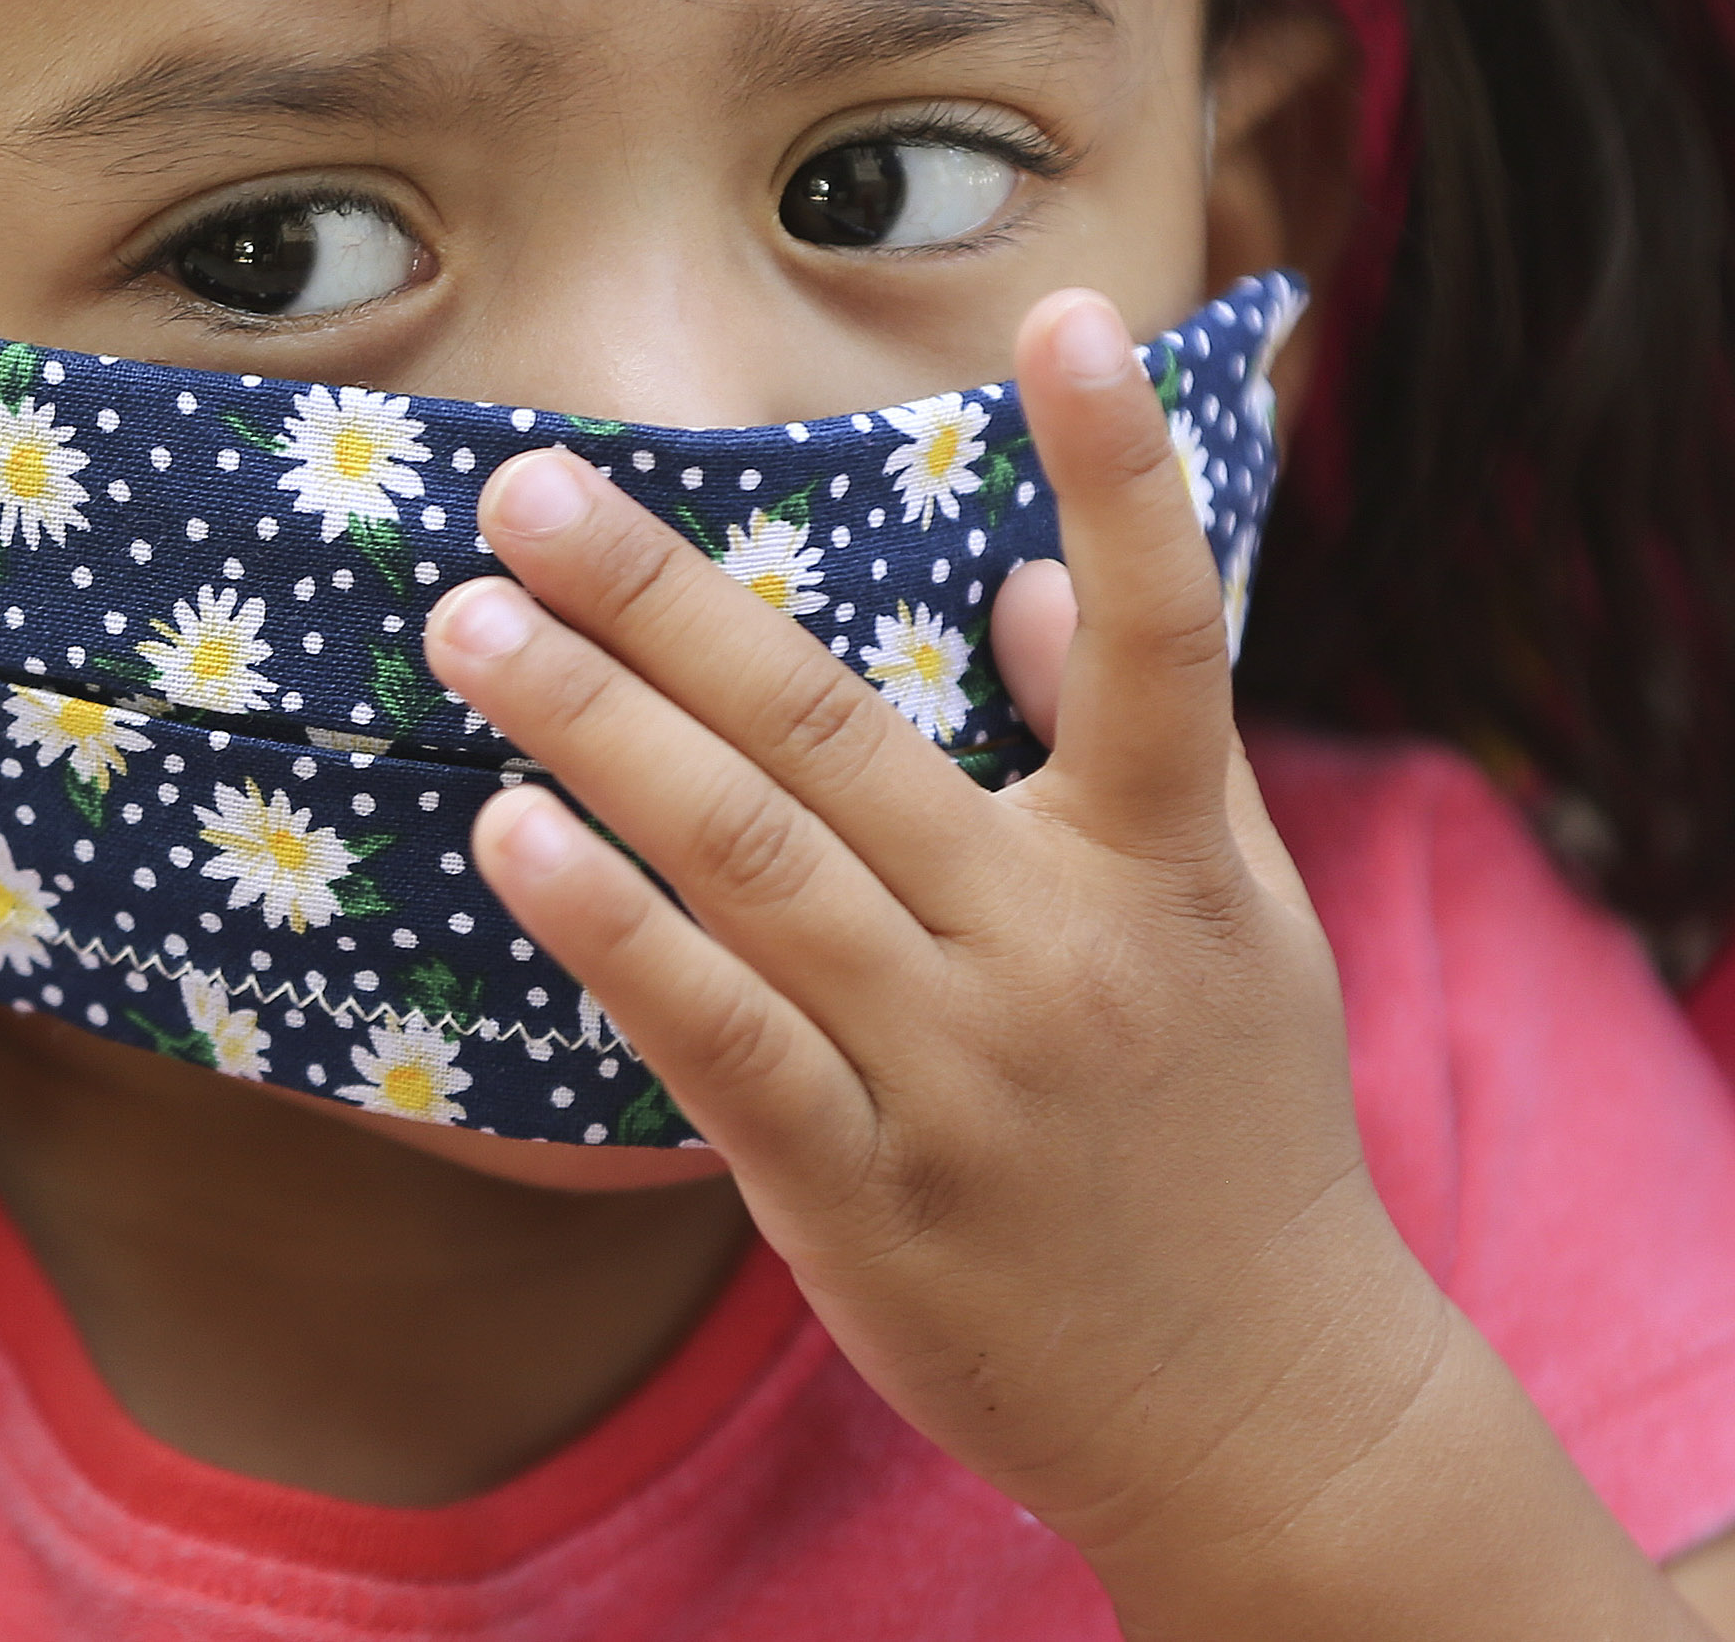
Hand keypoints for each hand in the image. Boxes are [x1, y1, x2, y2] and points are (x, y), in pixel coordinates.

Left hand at [428, 290, 1692, 1637]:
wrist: (1265, 1422)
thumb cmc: (1242, 1139)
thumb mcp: (1244, 928)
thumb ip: (1147, 749)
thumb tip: (1018, 592)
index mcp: (1162, 866)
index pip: (1159, 635)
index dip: (1122, 474)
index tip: (1070, 312)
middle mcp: (1057, 951)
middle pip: (839, 732)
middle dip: (666, 598)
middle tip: (525, 487)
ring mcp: (954, 1074)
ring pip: (751, 864)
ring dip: (596, 733)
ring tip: (469, 627)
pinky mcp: (862, 1191)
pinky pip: (713, 1036)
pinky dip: (610, 929)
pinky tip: (511, 836)